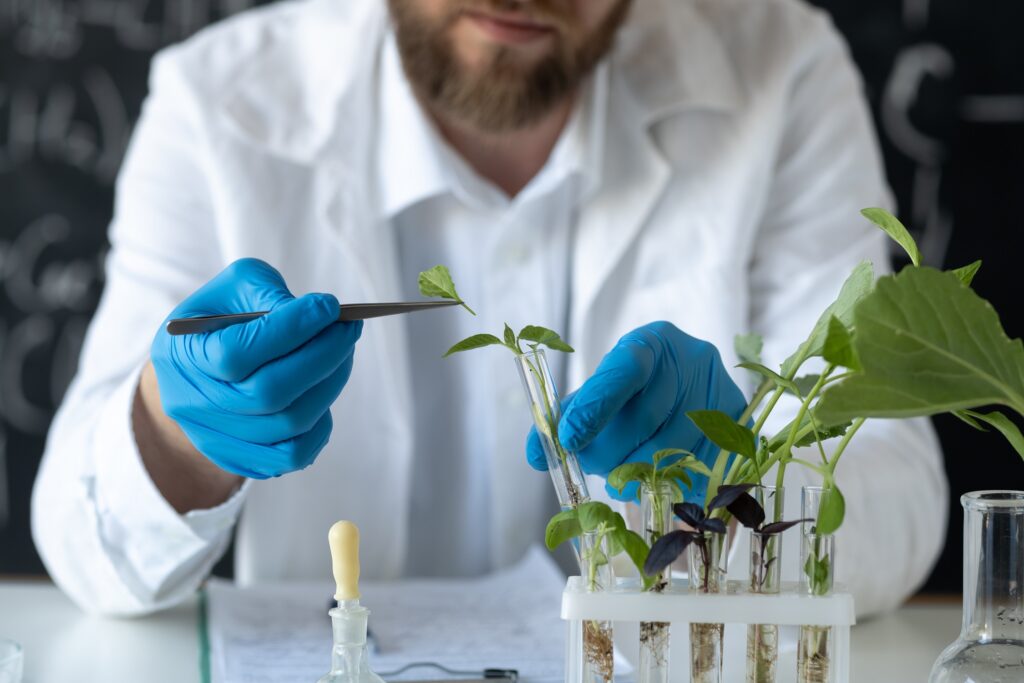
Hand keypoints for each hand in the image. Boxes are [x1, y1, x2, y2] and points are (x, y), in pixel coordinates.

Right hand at [151, 258, 361, 478]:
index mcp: (182, 353)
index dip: (289, 329)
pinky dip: (320, 425)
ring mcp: (214, 436)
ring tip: (342, 354)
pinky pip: (291, 456)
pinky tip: (323, 392)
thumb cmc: (221, 318)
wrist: (194, 369)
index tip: (329, 306)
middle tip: (348, 330)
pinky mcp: (240, 457)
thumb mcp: (233, 288)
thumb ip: (267, 292)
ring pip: (288, 424)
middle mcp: (192, 401)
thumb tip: (316, 315)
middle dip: (322, 356)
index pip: (237, 351)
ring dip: (329, 385)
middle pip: (269, 393)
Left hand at [526, 321, 746, 502]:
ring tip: (621, 474)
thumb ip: (567, 415)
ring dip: (633, 475)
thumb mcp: (600, 388)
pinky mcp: (740, 430)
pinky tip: (653, 480)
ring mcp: (721, 395)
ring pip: (668, 454)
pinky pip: (695, 474)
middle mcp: (693, 361)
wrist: (688, 380)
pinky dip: (666, 485)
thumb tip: (536, 453)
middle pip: (643, 421)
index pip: (623, 372)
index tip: (567, 439)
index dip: (594, 408)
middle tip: (592, 464)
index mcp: (652, 342)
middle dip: (607, 453)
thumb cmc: (634, 388)